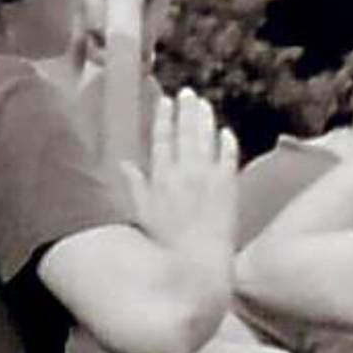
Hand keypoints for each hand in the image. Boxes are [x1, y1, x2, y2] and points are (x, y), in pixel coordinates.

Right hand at [135, 89, 239, 251]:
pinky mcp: (228, 186)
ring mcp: (208, 177)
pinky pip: (229, 157)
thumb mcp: (143, 213)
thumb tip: (123, 164)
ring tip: (203, 104)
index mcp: (162, 176)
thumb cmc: (167, 241)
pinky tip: (225, 132)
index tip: (166, 100)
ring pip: (206, 139)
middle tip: (187, 93)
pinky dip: (227, 143)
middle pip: (185, 132)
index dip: (164, 117)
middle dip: (186, 109)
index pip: (162, 138)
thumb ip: (135, 185)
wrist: (200, 259)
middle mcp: (185, 171)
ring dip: (205, 119)